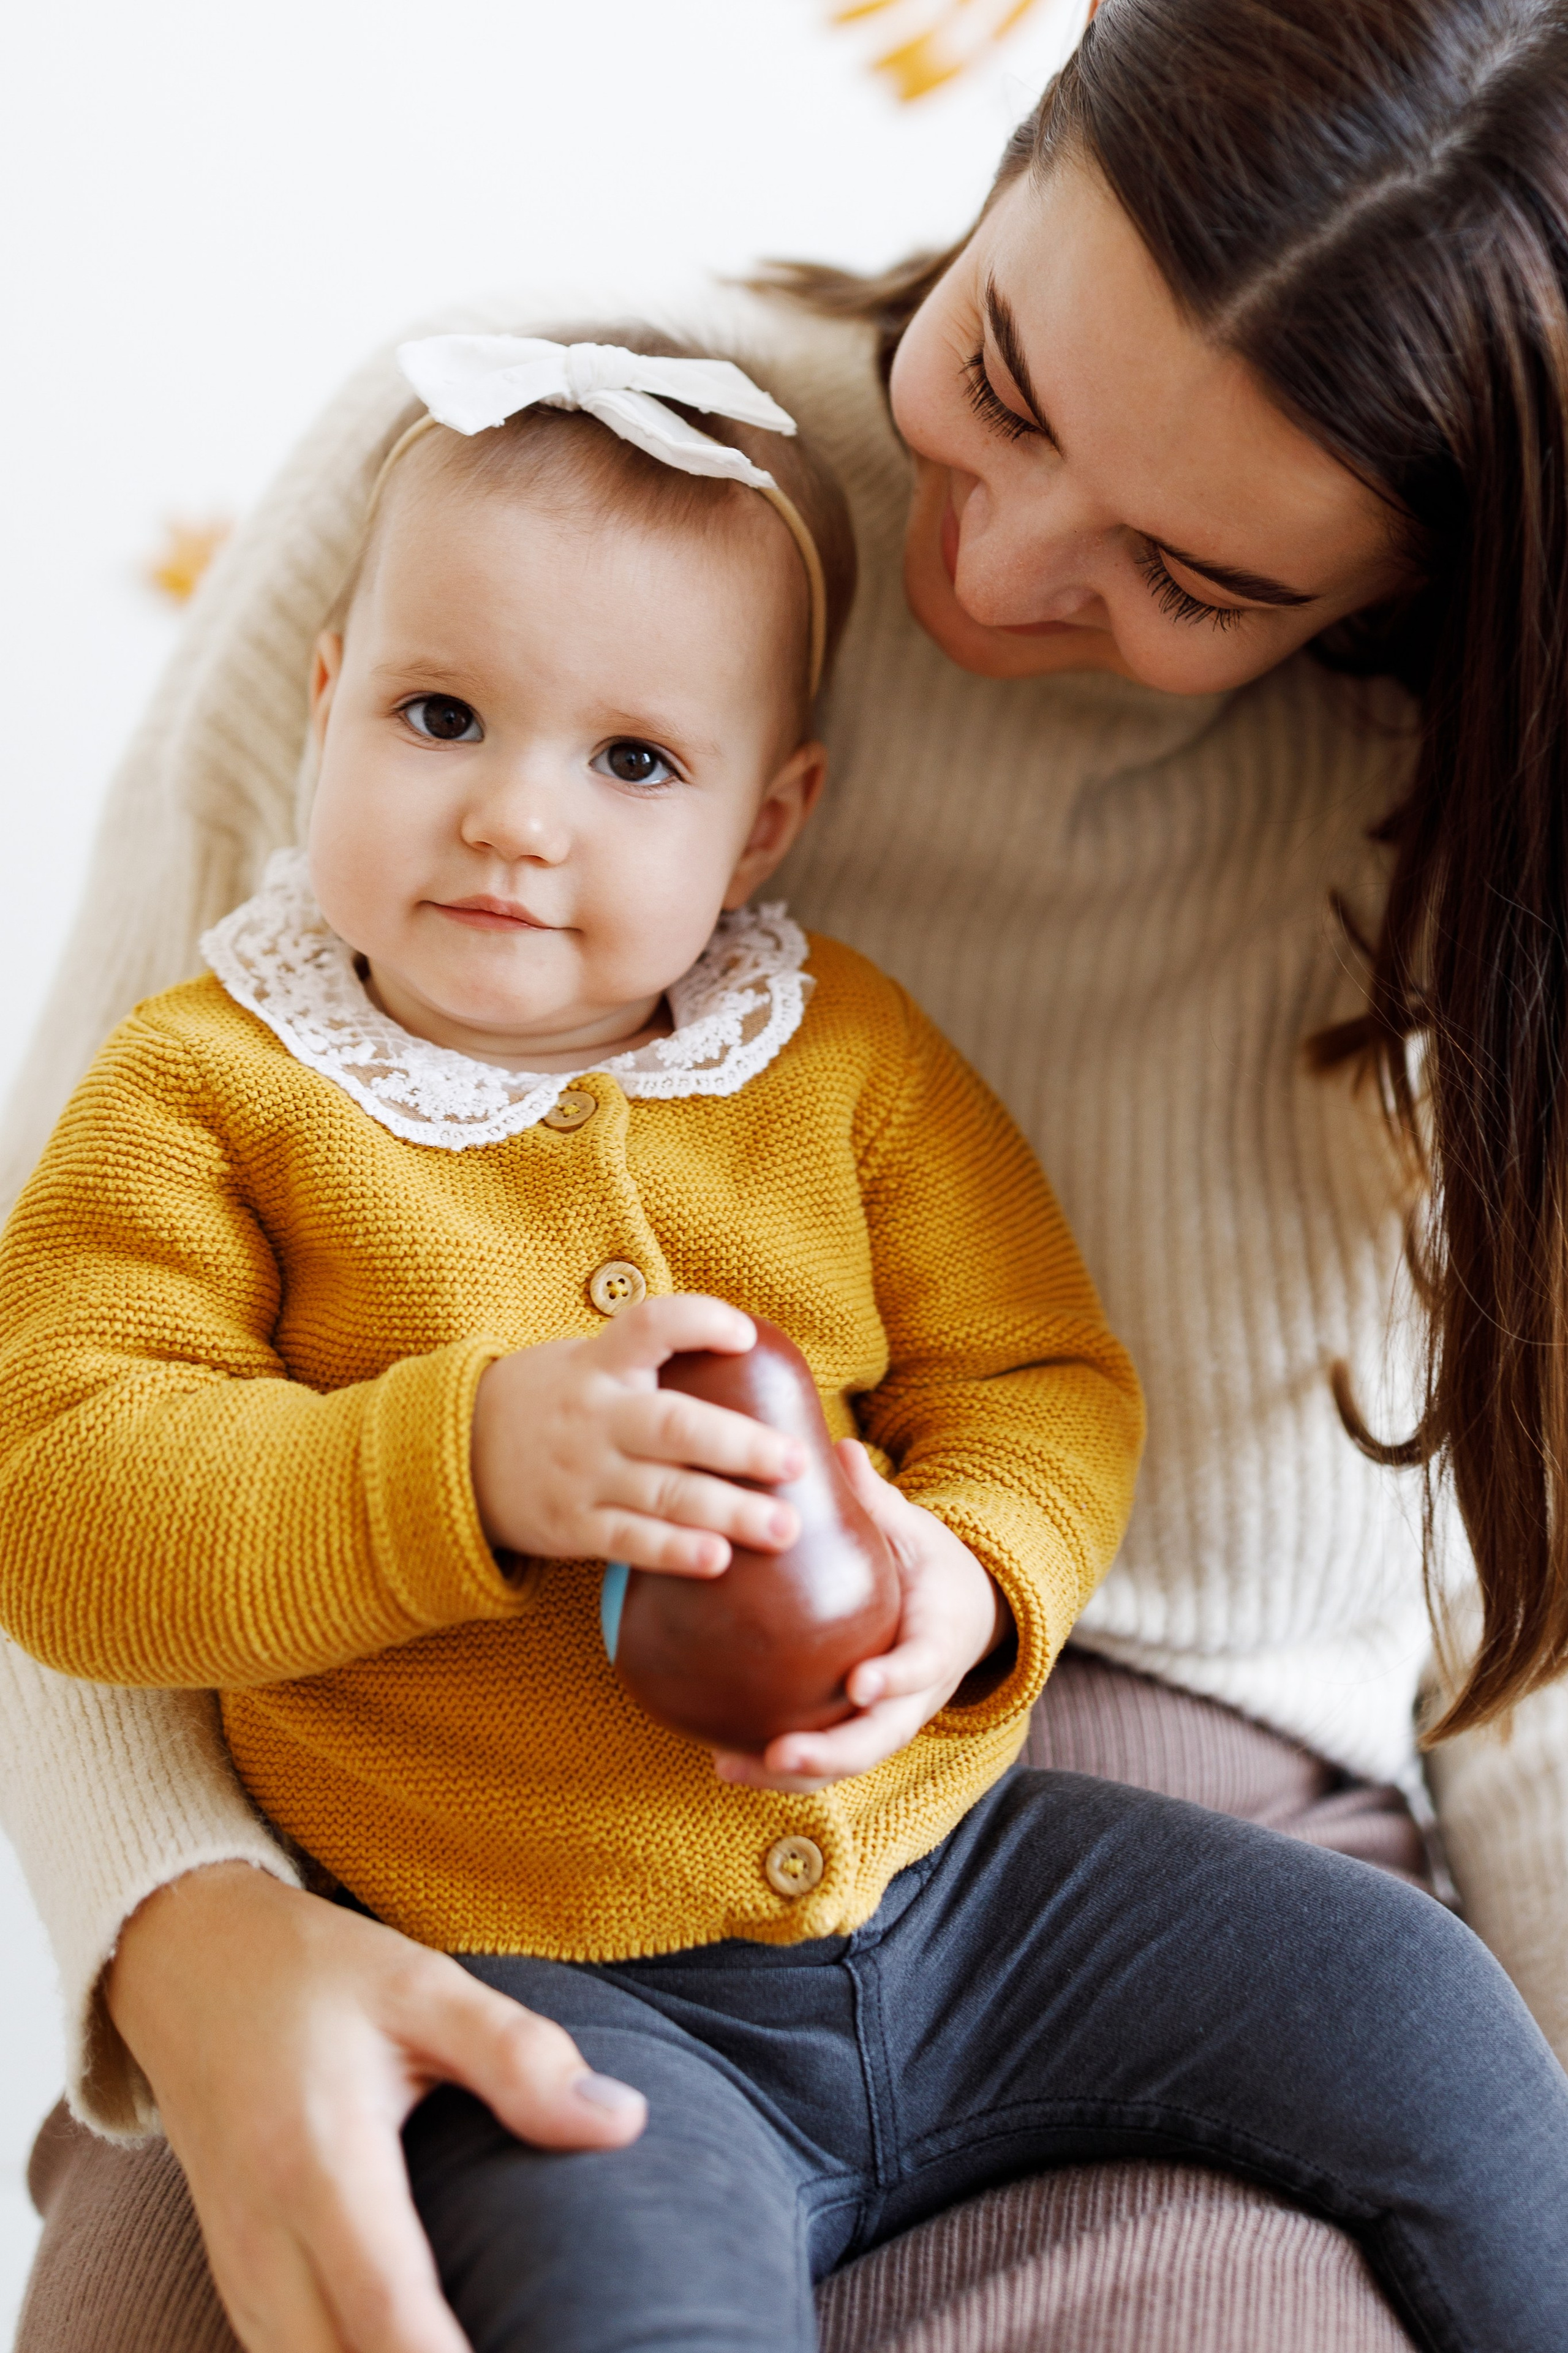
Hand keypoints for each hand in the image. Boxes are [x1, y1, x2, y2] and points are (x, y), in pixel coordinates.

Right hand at [105, 1862, 645, 2352]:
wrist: (187, 1959)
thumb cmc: (312, 1971)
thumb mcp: (421, 1984)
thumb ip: (518, 2056)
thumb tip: (624, 2123)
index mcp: (319, 2158)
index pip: (387, 2307)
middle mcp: (265, 2230)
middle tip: (526, 2346)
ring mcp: (237, 2259)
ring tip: (475, 2349)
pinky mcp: (231, 2269)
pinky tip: (403, 2349)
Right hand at [471, 1294, 803, 1576]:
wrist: (457, 1451)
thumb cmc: (555, 1400)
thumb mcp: (589, 1362)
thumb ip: (652, 1363)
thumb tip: (751, 1361)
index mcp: (601, 1364)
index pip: (649, 1326)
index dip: (699, 1323)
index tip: (744, 1334)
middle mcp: (594, 1416)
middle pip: (675, 1427)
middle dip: (741, 1446)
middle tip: (797, 1461)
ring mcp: (583, 1474)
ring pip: (664, 1493)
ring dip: (729, 1512)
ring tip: (786, 1528)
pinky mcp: (573, 1526)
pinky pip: (630, 1542)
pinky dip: (674, 1552)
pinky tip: (718, 1561)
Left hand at [713, 1440, 1009, 1793]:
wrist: (964, 1613)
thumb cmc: (931, 1568)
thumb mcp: (916, 1533)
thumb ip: (880, 1503)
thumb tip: (842, 1450)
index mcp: (940, 1637)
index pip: (923, 1665)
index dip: (897, 1679)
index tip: (860, 1684)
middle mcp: (917, 1692)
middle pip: (881, 1736)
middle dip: (832, 1751)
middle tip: (782, 1752)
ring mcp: (888, 1718)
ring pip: (847, 1760)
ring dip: (792, 1773)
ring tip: (729, 1766)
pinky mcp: (858, 1729)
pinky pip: (823, 1760)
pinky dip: (777, 1770)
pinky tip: (723, 1762)